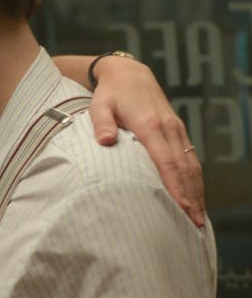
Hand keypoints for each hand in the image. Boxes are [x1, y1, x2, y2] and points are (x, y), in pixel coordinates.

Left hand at [90, 56, 204, 226]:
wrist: (128, 73)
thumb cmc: (109, 93)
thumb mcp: (99, 106)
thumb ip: (102, 124)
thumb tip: (105, 141)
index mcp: (149, 126)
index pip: (166, 162)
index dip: (175, 186)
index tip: (183, 207)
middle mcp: (168, 128)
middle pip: (184, 168)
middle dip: (191, 196)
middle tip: (195, 224)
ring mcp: (175, 129)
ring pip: (191, 164)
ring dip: (197, 190)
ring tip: (198, 217)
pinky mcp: (177, 130)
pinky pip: (190, 157)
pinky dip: (195, 178)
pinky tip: (195, 194)